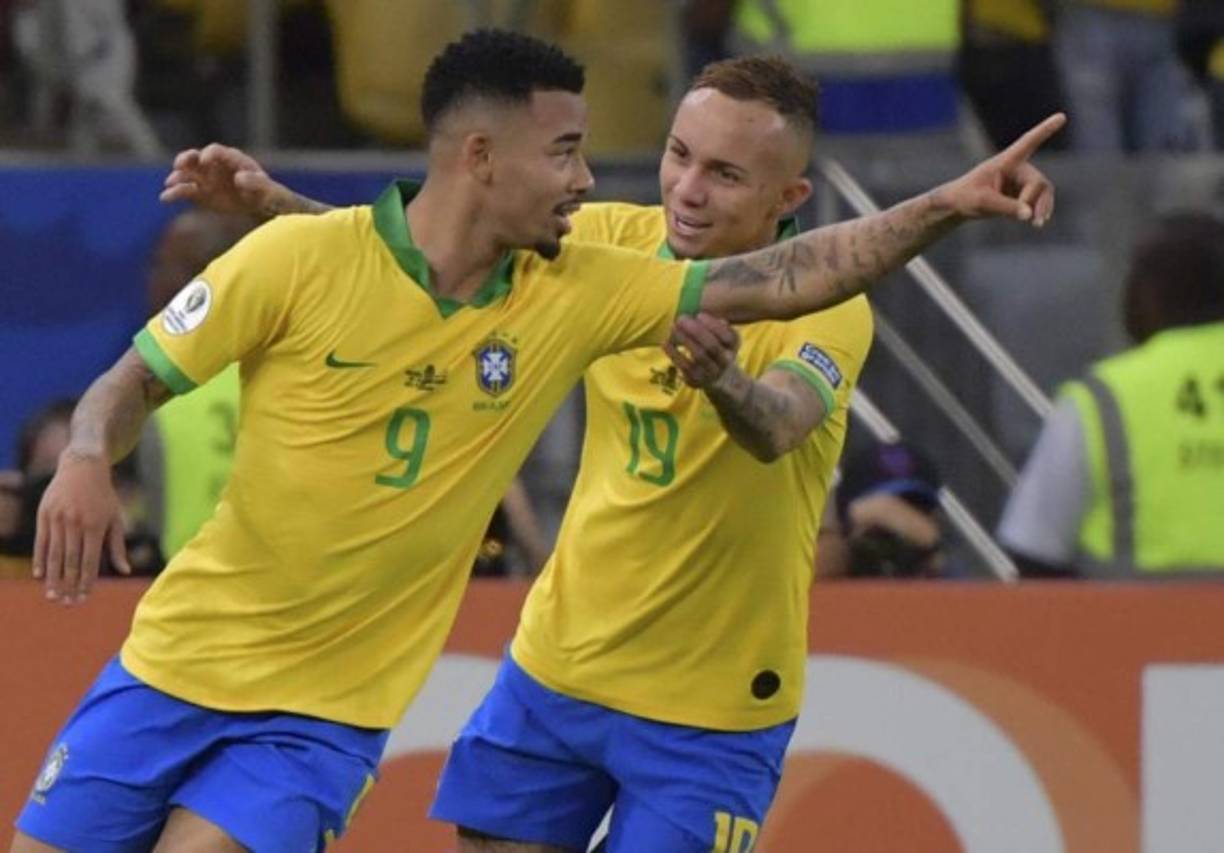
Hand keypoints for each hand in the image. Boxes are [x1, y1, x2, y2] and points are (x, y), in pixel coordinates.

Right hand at [33, 451, 129, 604]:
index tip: (85, 598)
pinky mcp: (44, 515)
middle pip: (71, 561)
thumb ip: (117, 546)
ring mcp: (57, 519)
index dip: (87, 581)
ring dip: (53, 578)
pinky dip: (40, 560)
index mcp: (95, 525)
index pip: (90, 560)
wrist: (83, 467)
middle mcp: (75, 523)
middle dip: (69, 585)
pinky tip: (40, 576)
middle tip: (67, 604)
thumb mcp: (115, 518)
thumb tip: (125, 571)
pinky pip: (41, 542)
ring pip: (54, 554)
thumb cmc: (104, 497)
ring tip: (53, 596)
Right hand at [160, 143, 285, 216]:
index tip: (205, 161)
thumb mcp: (268, 188)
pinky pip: (185, 192)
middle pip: (195, 157)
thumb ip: (256, 182)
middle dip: (186, 159)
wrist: (266, 207)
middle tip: (179, 165)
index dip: (209, 154)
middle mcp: (215, 166)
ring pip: (187, 174)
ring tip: (170, 184)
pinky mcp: (201, 194)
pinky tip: (165, 198)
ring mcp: (207, 179)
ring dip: (177, 177)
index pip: (216, 151)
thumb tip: (239, 178)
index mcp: (232, 159)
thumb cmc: (270, 193)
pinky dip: (175, 193)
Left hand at [664, 312, 739, 388]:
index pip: (728, 336)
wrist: (717, 377)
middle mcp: (725, 362)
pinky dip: (674, 353)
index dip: (713, 325)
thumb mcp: (720, 336)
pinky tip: (666, 342)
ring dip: (684, 339)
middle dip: (695, 331)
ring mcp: (711, 373)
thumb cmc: (715, 347)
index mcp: (733, 347)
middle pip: (712, 346)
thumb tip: (704, 316)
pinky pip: (684, 366)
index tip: (699, 315)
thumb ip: (715, 325)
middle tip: (681, 318)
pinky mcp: (697, 381)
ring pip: (698, 356)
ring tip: (672, 327)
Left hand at [938, 112, 1065, 227]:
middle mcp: (1018, 168)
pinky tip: (1039, 222)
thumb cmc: (966, 197)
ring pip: (1044, 192)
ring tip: (1037, 224)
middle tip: (1029, 219)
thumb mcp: (983, 202)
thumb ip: (1006, 207)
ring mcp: (1022, 181)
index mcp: (1006, 161)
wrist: (960, 205)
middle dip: (1035, 200)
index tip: (1061, 117)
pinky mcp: (1024, 194)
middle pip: (1038, 182)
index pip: (1028, 143)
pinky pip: (1040, 202)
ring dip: (1043, 207)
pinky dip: (1040, 211)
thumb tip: (1029, 215)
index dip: (1044, 130)